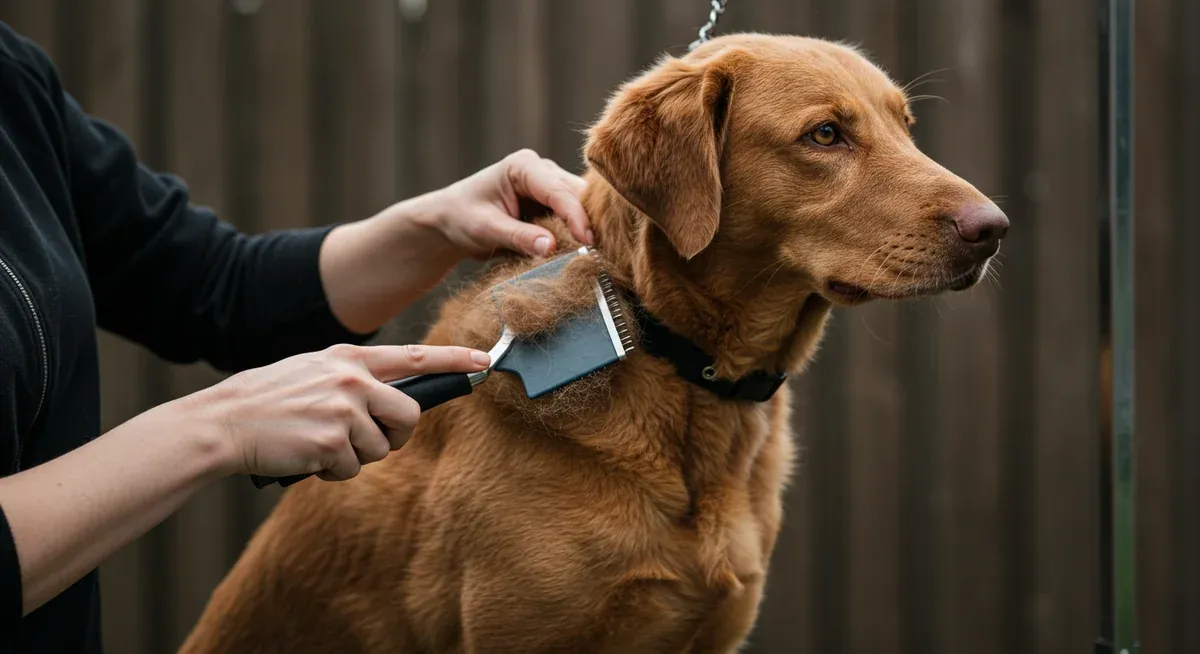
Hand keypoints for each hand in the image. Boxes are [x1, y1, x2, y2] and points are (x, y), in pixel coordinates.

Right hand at [178, 343, 489, 480]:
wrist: (223, 422)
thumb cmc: (268, 401)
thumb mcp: (313, 371)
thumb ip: (353, 378)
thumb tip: (396, 403)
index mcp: (348, 358)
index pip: (414, 356)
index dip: (453, 360)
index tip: (484, 361)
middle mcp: (352, 379)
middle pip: (409, 415)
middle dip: (395, 435)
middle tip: (363, 439)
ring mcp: (343, 410)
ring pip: (379, 448)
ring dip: (354, 456)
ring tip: (318, 442)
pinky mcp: (332, 442)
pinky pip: (352, 469)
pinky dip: (332, 472)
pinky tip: (307, 456)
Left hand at [419, 149, 592, 258]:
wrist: (450, 220)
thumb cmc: (462, 217)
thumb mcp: (486, 229)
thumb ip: (519, 237)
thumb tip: (552, 248)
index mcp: (523, 166)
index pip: (559, 191)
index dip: (576, 216)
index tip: (587, 242)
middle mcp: (541, 170)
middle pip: (577, 193)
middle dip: (586, 221)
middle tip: (594, 251)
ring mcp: (549, 185)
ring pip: (580, 204)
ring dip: (584, 227)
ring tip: (589, 252)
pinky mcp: (551, 202)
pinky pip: (573, 215)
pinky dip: (576, 232)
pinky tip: (579, 249)